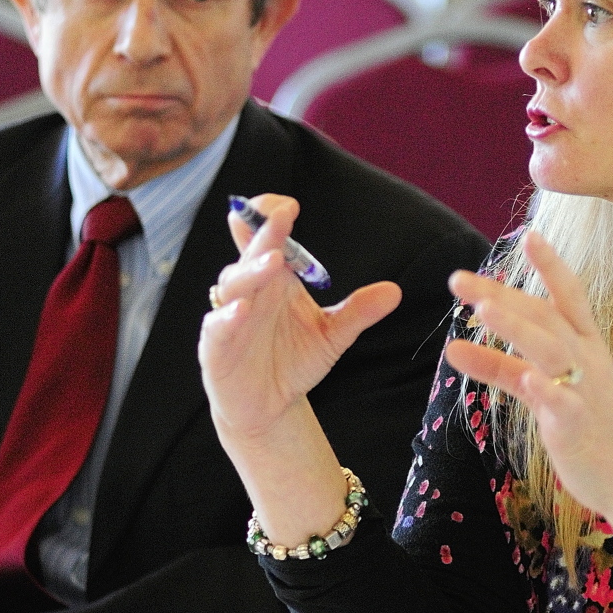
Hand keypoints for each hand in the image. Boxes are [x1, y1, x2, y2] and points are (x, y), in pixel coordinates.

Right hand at [200, 194, 400, 445]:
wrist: (270, 407)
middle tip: (281, 215)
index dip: (270, 218)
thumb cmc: (293, 361)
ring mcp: (230, 318)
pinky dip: (228, 317)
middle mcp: (250, 292)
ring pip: (234, 286)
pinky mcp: (216, 349)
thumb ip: (358, 312)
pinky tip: (243, 309)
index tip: (289, 206)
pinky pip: (217, 328)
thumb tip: (395, 291)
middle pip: (252, 255)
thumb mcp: (332, 334)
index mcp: (274, 280)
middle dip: (265, 233)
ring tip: (274, 259)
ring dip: (252, 270)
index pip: (266, 238)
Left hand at [446, 229, 612, 517]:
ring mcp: (584, 392)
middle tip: (456, 278)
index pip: (567, 296)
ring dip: (517, 327)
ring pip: (550, 350)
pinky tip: (527, 378)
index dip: (550, 265)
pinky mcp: (578, 427)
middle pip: (543, 316)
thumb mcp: (542, 389)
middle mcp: (586, 361)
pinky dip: (544, 389)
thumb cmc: (589, 427)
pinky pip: (562, 404)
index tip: (528, 235)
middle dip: (501, 293)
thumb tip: (454, 348)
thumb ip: (500, 368)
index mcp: (584, 347)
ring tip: (482, 310)